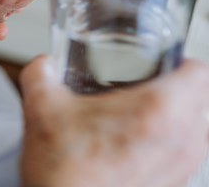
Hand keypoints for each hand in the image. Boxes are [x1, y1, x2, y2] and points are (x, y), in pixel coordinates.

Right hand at [20, 55, 208, 186]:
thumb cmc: (62, 173)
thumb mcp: (41, 107)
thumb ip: (41, 73)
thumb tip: (44, 63)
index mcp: (158, 112)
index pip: (200, 72)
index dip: (181, 61)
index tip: (161, 62)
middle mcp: (180, 141)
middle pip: (203, 99)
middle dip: (180, 88)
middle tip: (148, 84)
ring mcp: (180, 168)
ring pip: (198, 129)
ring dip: (178, 117)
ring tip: (140, 115)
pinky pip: (185, 156)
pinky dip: (168, 145)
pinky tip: (132, 145)